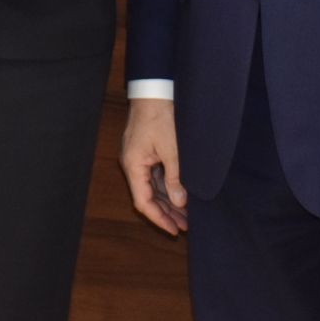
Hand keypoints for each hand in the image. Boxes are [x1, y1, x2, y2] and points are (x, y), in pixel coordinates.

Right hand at [121, 98, 187, 234]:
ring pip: (152, 186)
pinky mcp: (146, 150)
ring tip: (186, 215)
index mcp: (133, 165)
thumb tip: (180, 203)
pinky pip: (155, 175)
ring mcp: (138, 157)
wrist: (154, 89)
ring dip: (168, 200)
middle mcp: (132, 164)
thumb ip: (175, 178)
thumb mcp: (172, 150)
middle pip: (147, 196)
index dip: (159, 218)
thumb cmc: (160, 116)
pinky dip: (167, 186)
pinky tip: (180, 194)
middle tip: (186, 227)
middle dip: (166, 212)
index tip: (175, 231)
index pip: (143, 201)